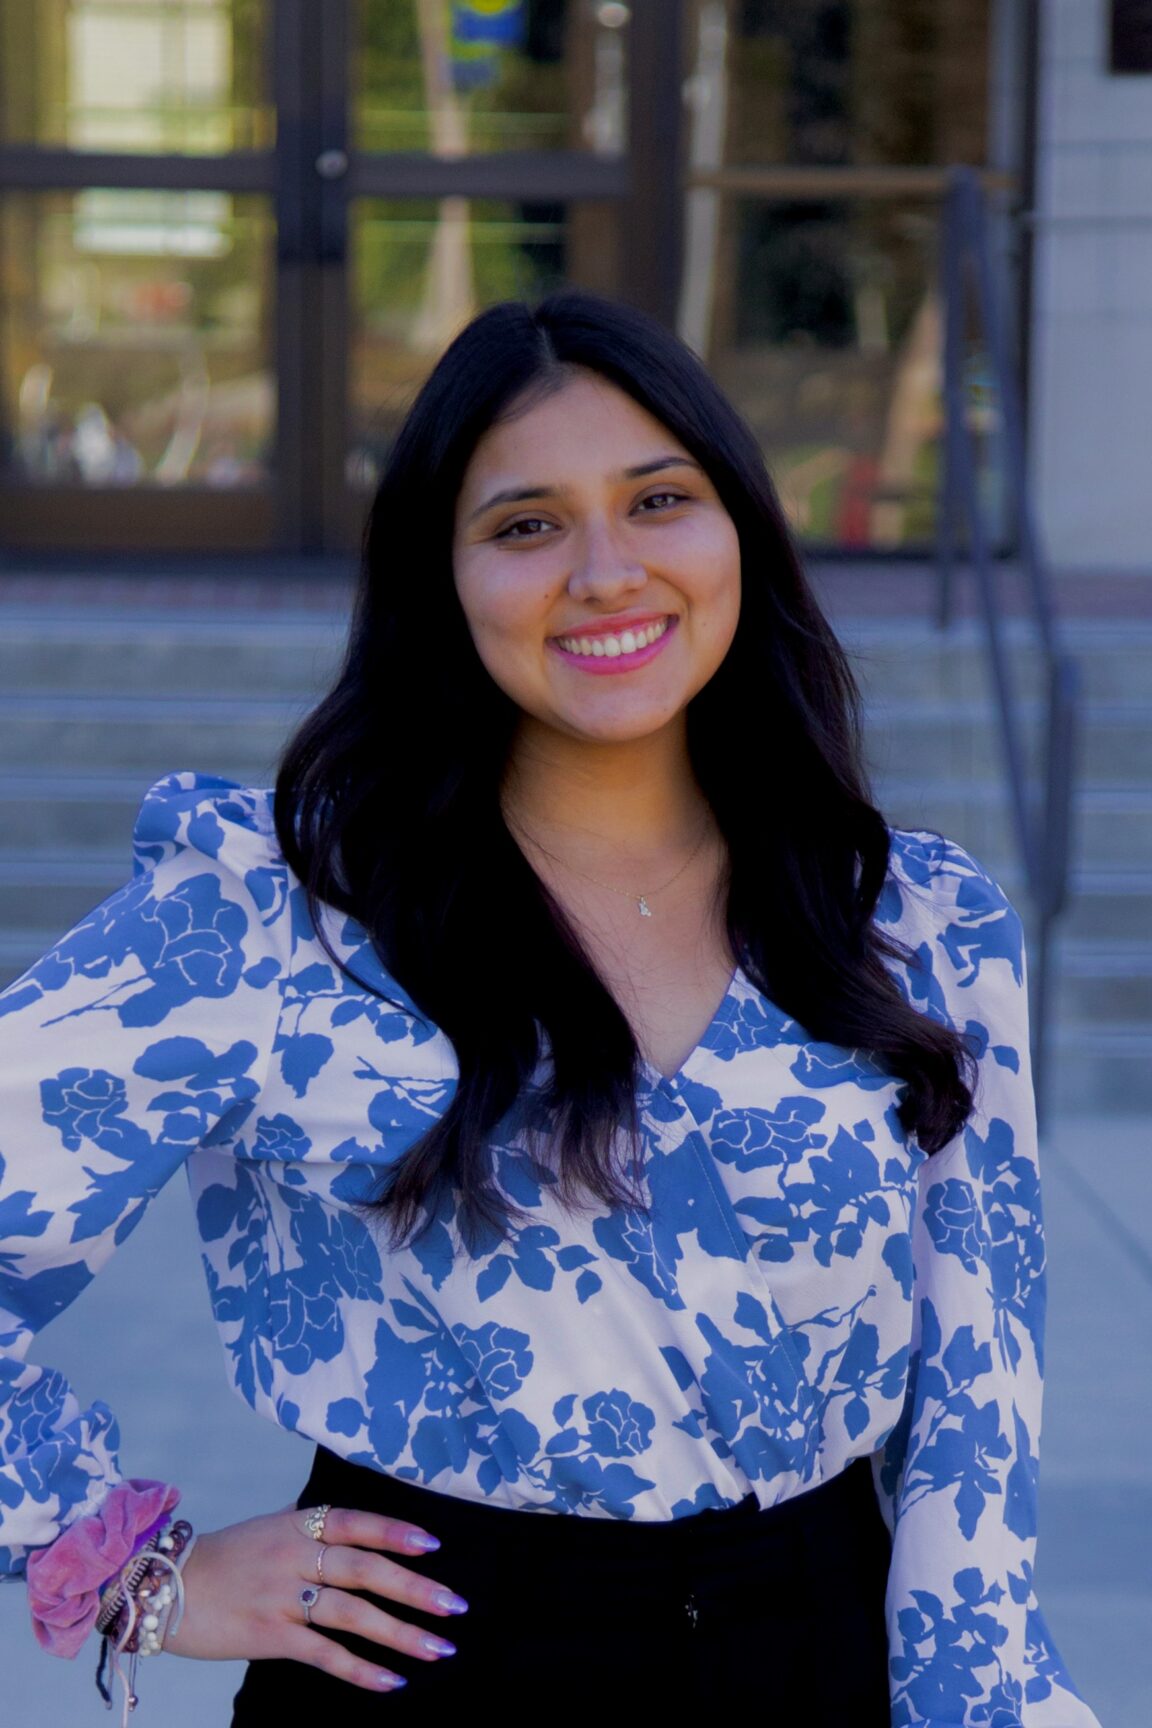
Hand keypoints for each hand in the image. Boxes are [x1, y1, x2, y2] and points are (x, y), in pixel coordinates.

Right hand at [164, 1502, 467, 1691]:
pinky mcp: (269, 1636)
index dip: (396, 1532)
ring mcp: (282, 1596)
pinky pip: (324, 1654)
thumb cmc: (224, 1558)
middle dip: (414, 1588)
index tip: (434, 1546)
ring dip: (400, 1633)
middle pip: (365, 1569)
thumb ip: (311, 1528)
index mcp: (299, 1525)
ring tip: (439, 1648)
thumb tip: (355, 1525)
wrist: (164, 1587)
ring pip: (352, 1613)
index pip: (358, 1523)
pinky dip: (360, 1669)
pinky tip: (391, 1681)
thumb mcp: (269, 1528)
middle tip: (455, 1605)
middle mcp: (295, 1555)